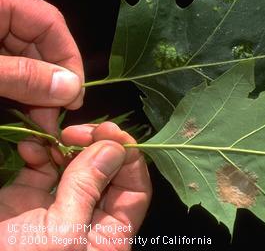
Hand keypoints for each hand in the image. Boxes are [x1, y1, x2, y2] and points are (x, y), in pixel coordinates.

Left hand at [0, 0, 83, 133]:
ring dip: (31, 93)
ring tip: (37, 125)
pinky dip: (13, 90)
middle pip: (38, 44)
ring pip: (21, 61)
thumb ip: (22, 75)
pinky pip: (4, 70)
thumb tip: (71, 89)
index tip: (74, 98)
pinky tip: (19, 112)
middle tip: (51, 121)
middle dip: (48, 84)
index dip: (69, 60)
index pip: (50, 23)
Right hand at [0, 122, 151, 250]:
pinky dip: (39, 153)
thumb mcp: (63, 231)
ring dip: (68, 147)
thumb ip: (88, 188)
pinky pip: (41, 170)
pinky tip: (31, 146)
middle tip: (81, 130)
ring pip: (76, 167)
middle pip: (108, 174)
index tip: (111, 133)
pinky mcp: (27, 201)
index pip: (134, 190)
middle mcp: (87, 220)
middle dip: (97, 146)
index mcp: (108, 236)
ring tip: (58, 136)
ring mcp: (58, 209)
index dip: (128, 158)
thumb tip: (113, 148)